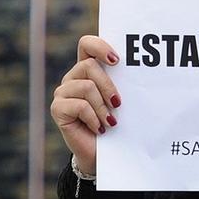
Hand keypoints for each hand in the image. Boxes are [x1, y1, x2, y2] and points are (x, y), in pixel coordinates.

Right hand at [51, 34, 119, 175]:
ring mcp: (63, 92)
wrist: (102, 154)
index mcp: (87, 70)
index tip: (117, 60)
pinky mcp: (58, 109)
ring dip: (103, 107)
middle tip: (118, 103)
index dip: (100, 46)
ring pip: (86, 86)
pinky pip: (80, 106)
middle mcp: (72, 78)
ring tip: (110, 122)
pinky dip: (94, 118)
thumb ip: (121, 83)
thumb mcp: (119, 101)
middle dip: (108, 85)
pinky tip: (99, 129)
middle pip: (89, 65)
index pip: (86, 44)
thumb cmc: (115, 124)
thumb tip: (141, 72)